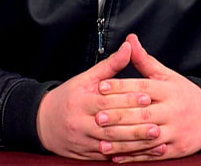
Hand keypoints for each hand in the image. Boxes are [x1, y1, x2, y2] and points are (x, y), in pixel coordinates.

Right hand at [36, 40, 160, 159]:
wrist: (43, 122)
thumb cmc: (69, 97)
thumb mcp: (86, 78)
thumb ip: (110, 65)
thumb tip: (129, 47)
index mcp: (81, 102)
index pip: (106, 102)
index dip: (126, 100)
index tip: (147, 97)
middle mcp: (80, 123)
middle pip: (110, 127)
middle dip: (135, 127)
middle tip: (157, 125)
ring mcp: (82, 141)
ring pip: (110, 145)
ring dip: (134, 144)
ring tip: (155, 139)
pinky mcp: (84, 155)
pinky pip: (106, 157)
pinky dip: (125, 155)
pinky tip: (142, 153)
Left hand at [98, 34, 200, 162]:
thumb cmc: (183, 94)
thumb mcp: (167, 75)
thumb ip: (145, 60)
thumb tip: (130, 40)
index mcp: (168, 90)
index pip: (143, 87)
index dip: (122, 87)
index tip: (101, 87)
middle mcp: (172, 110)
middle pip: (143, 113)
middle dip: (119, 116)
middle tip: (97, 117)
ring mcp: (175, 131)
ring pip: (146, 137)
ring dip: (123, 141)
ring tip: (102, 142)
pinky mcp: (175, 149)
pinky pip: (152, 154)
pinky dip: (134, 156)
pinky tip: (116, 157)